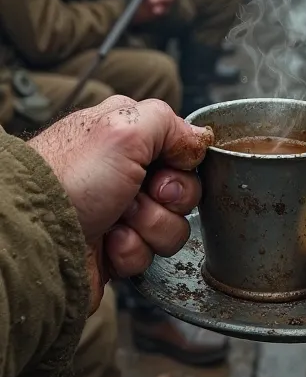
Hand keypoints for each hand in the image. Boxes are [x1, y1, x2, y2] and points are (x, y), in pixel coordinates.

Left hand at [29, 96, 212, 311]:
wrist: (36, 238)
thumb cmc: (69, 178)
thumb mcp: (124, 126)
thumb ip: (169, 122)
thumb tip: (198, 137)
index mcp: (127, 136)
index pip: (182, 148)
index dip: (182, 164)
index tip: (167, 169)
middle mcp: (125, 172)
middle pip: (183, 190)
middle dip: (169, 199)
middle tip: (139, 196)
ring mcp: (121, 213)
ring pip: (171, 226)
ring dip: (149, 227)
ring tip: (116, 221)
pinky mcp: (116, 249)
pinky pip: (149, 254)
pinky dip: (130, 250)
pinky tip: (106, 243)